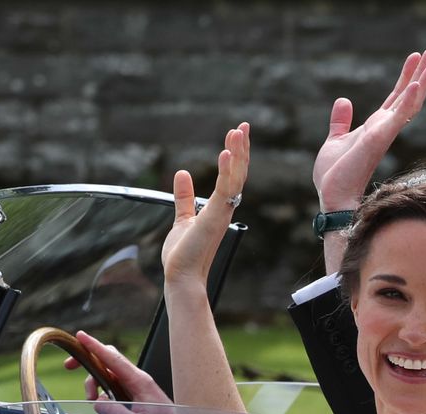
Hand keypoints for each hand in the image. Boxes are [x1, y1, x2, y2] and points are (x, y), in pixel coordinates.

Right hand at [63, 331, 183, 413]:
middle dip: (88, 361)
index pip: (113, 359)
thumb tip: (98, 402)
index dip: (95, 346)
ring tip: (93, 399)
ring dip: (95, 382)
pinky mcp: (138, 395)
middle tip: (70, 367)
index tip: (80, 337)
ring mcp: (139, 387)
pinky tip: (103, 403)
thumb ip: (116, 413)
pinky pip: (115, 385)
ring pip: (109, 374)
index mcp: (140, 382)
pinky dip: (103, 390)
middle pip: (108, 361)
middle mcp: (139, 380)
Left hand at [162, 122, 250, 289]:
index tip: (236, 135)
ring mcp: (222, 212)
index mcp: (220, 208)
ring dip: (238, 154)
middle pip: (238, 173)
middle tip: (243, 126)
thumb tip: (182, 173)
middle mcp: (225, 208)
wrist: (182, 276)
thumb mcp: (182, 218)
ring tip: (238, 131)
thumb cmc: (183, 255)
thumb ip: (184, 197)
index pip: (231, 176)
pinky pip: (224, 189)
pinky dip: (226, 170)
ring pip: (235, 178)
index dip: (235, 155)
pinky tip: (226, 153)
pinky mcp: (215, 216)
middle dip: (241, 148)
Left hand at [312, 48, 425, 211]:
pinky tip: (415, 85)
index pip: (396, 97)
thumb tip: (344, 100)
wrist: (334, 197)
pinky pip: (397, 117)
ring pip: (409, 103)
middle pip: (409, 96)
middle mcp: (384, 128)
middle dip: (422, 73)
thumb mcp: (335, 140)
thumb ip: (340, 121)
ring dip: (422, 81)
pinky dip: (407, 101)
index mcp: (376, 127)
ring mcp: (384, 133)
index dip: (407, 76)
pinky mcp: (377, 139)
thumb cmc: (335, 175)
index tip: (416, 57)